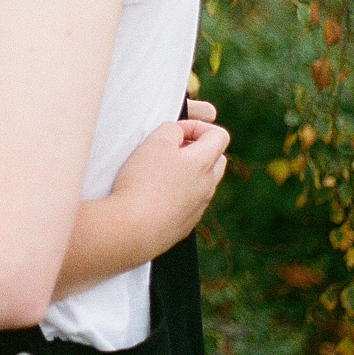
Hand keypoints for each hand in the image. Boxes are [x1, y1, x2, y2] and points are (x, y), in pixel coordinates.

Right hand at [107, 112, 230, 252]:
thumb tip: (178, 133)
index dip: (197, 127)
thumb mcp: (155, 142)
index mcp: (204, 163)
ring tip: (157, 172)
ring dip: (186, 173)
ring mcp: (198, 207)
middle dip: (196, 149)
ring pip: (202, 182)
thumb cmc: (143, 182)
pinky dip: (175, 194)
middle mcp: (207, 185)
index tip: (175, 131)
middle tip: (170, 150)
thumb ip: (171, 129)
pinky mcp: (184, 223)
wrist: (134, 228)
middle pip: (216, 159)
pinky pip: (188, 202)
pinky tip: (151, 196)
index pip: (219, 135)